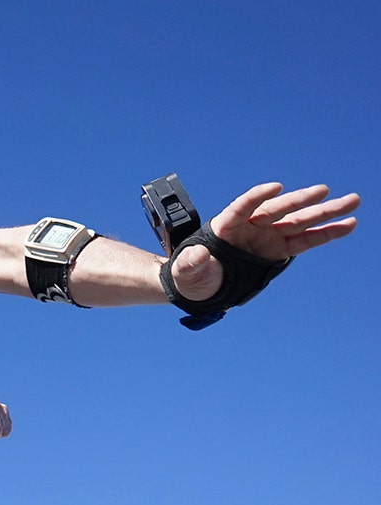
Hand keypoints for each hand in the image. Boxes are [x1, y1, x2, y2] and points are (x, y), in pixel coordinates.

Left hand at [170, 183, 359, 300]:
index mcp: (226, 225)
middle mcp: (251, 226)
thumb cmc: (191, 273)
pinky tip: (348, 225)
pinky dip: (326, 234)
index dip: (257, 196)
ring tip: (352, 201)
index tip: (274, 187)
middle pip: (278, 210)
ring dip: (325, 212)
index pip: (242, 206)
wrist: (200, 283)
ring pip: (299, 221)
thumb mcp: (186, 269)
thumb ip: (191, 262)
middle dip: (300, 200)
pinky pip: (306, 240)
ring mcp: (267, 236)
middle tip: (324, 190)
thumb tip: (198, 255)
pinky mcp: (279, 250)